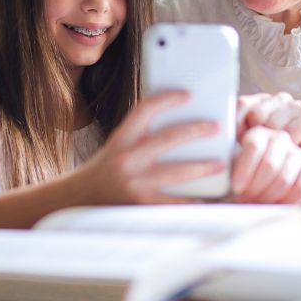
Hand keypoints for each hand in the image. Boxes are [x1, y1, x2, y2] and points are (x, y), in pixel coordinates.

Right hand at [76, 91, 224, 204]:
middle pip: (167, 139)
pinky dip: (193, 200)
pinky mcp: (142, 206)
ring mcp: (135, 184)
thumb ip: (142, 135)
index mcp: (121, 139)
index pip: (144, 110)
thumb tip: (178, 120)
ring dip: (202, 167)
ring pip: (176, 172)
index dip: (167, 99)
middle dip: (195, 131)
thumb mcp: (118, 145)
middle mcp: (126, 159)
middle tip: (216, 127)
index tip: (187, 95)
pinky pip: (174, 202)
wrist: (80, 200)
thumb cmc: (106, 169)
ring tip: (220, 163)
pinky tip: (209, 197)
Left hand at [230, 126, 300, 203]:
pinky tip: (273, 205)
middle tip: (246, 199)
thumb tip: (216, 172)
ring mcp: (296, 152)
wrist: (261, 179)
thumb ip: (225, 166)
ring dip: (268, 196)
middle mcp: (279, 138)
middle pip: (270, 164)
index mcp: (258, 133)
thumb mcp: (229, 165)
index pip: (254, 146)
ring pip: (284, 178)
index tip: (236, 188)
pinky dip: (286, 201)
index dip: (244, 170)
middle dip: (255, 187)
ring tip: (256, 203)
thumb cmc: (240, 174)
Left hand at [237, 93, 300, 192]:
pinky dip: (289, 148)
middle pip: (256, 115)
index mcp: (262, 101)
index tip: (236, 143)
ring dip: (273, 146)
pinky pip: (290, 134)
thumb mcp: (257, 144)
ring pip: (273, 125)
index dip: (235, 125)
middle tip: (260, 154)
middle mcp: (279, 99)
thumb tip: (218, 137)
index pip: (240, 105)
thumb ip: (240, 135)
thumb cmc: (282, 155)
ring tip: (278, 154)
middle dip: (255, 137)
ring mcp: (296, 106)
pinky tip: (293, 151)